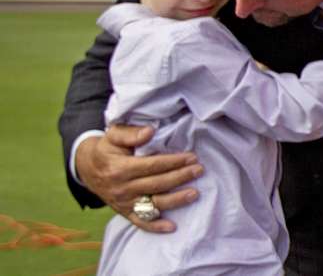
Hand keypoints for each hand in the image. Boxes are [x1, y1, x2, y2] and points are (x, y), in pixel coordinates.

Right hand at [76, 124, 202, 232]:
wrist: (87, 168)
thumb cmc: (107, 149)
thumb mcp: (113, 135)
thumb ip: (131, 133)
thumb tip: (150, 131)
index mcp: (119, 168)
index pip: (152, 166)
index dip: (173, 162)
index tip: (191, 157)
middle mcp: (121, 188)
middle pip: (156, 184)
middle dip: (180, 177)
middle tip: (199, 170)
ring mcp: (123, 202)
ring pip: (153, 204)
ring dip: (176, 200)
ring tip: (195, 193)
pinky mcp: (124, 212)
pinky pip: (140, 222)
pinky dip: (155, 226)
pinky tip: (172, 227)